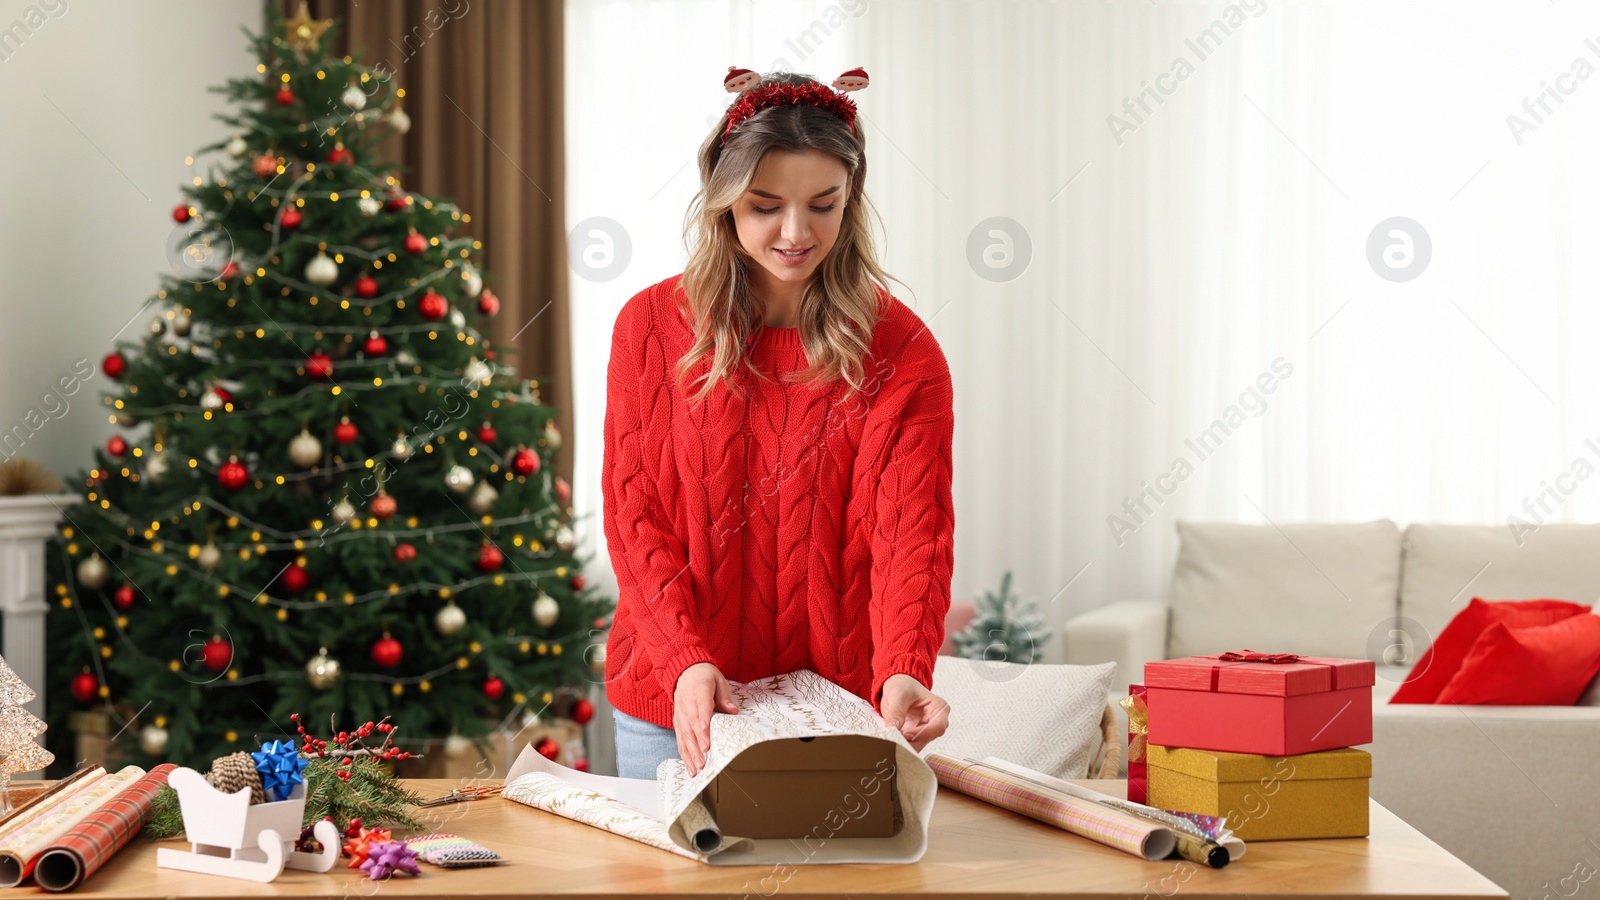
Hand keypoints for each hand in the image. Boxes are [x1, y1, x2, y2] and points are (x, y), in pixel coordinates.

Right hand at [674, 662, 739, 776]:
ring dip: (690, 754)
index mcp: (698, 691)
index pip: (701, 709)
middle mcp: (687, 704)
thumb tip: (733, 711)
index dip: (703, 726)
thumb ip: (724, 696)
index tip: (706, 742)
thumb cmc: (703, 676)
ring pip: (684, 736)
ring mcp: (680, 714)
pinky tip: (690, 766)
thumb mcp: (718, 680)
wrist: (683, 670)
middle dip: (697, 746)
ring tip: (697, 769)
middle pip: (691, 727)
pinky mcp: (678, 722)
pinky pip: (680, 739)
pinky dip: (684, 754)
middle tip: (703, 762)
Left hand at [880, 673, 948, 750]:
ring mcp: (925, 730)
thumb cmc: (904, 686)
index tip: (906, 733)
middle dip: (912, 741)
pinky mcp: (915, 736)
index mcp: (938, 707)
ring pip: (919, 744)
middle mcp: (935, 721)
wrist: (897, 688)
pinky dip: (901, 745)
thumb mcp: (899, 695)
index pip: (938, 726)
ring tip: (891, 740)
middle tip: (895, 740)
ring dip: (905, 745)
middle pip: (928, 738)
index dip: (923, 733)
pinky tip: (892, 742)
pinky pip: (910, 744)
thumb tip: (892, 727)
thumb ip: (897, 711)